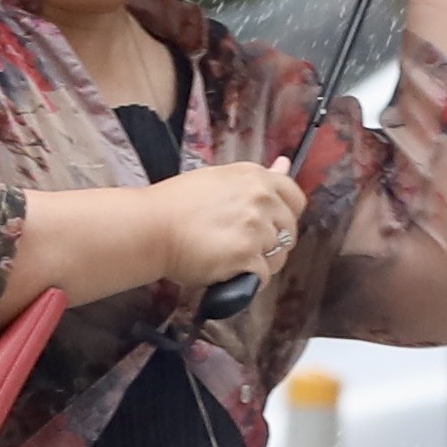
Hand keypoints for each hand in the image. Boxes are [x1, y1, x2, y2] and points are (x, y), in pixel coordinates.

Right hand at [142, 159, 304, 290]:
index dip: (285, 216)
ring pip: (278, 257)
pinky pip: (263, 277)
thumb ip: (255, 179)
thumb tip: (284, 164)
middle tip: (241, 247)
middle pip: (289, 231)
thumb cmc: (175, 204)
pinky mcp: (247, 257)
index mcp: (256, 177)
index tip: (269, 225)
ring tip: (231, 261)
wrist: (150, 227)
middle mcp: (262, 199)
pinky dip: (247, 281)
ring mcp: (256, 229)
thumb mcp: (219, 179)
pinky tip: (228, 274)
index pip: (295, 199)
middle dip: (271, 243)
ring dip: (259, 264)